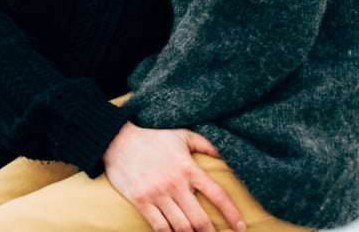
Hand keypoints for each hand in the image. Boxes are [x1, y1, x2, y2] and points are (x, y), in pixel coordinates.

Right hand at [103, 122, 244, 231]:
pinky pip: (159, 227)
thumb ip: (204, 144)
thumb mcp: (181, 136)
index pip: (217, 194)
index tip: (241, 226)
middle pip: (200, 219)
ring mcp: (157, 194)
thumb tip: (224, 155)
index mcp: (188, 168)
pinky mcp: (141, 201)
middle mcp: (175, 183)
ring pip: (181, 227)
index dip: (232, 213)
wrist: (117, 140)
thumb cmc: (152, 138)